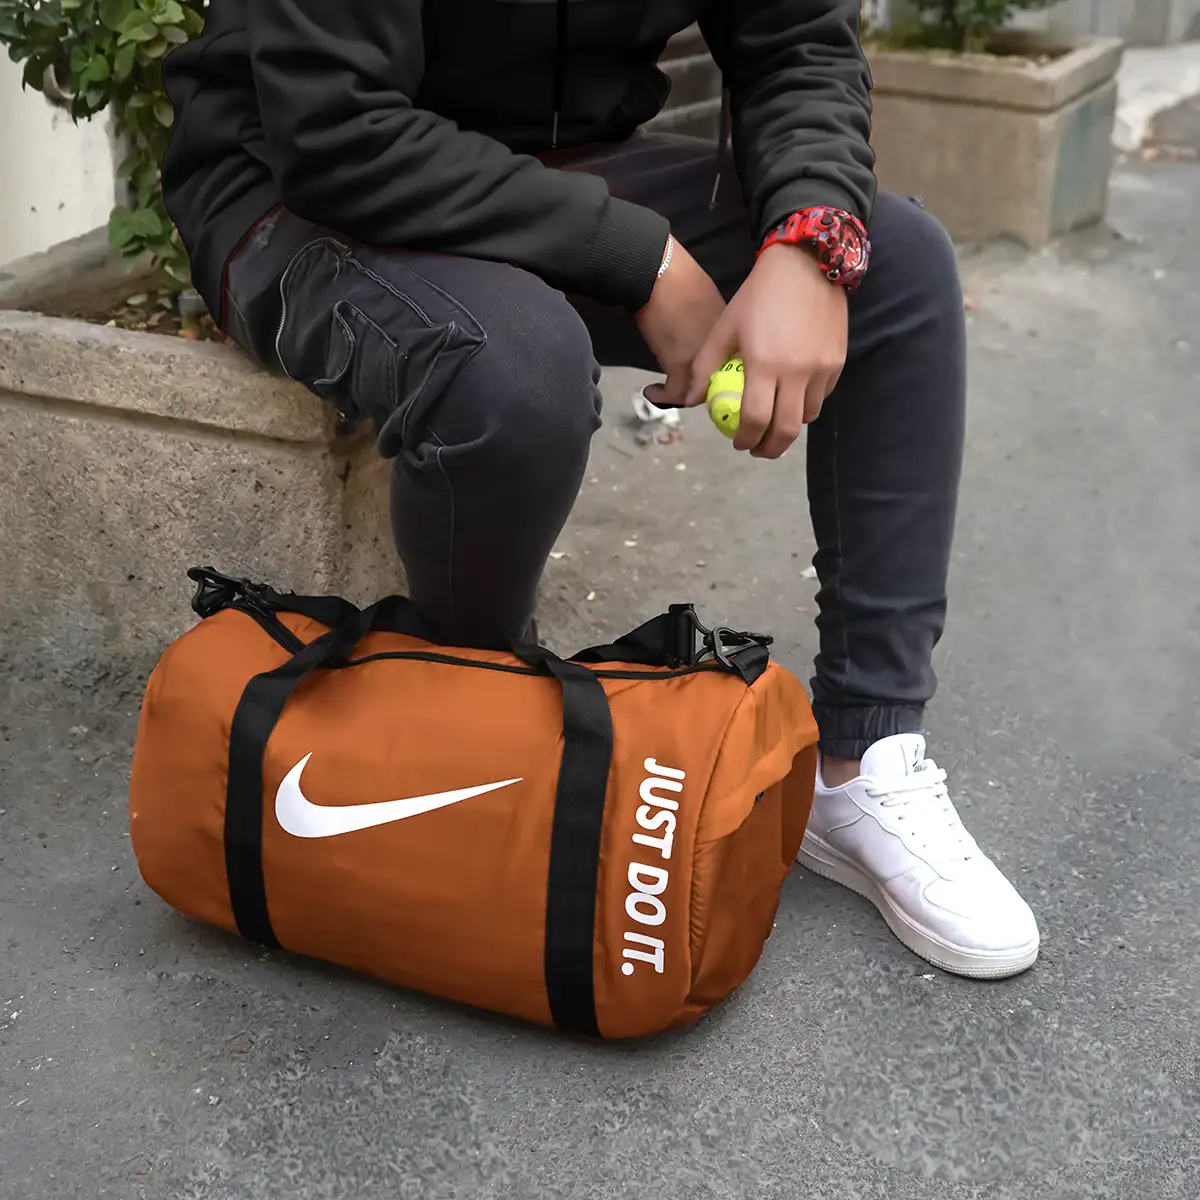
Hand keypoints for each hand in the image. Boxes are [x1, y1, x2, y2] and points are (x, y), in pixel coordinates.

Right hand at [635, 239, 725, 408]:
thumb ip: (712, 327)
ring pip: (698, 394)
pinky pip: (675, 394)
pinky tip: (651, 391)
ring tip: (665, 393)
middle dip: (701, 392)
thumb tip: (700, 340)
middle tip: (684, 393)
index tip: (703, 381)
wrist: (660, 276)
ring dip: (680, 396)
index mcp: (732, 335)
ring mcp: (703, 361)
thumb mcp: (710, 303)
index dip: (718, 378)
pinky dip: (661, 396)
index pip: (731, 368)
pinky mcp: (681, 366)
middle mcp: (722, 351)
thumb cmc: (681, 281)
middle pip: (717, 384)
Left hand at [684, 244, 848, 459]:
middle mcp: (797, 372)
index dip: (747, 439)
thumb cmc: (758, 295)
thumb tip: (692, 399)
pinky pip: (822, 395)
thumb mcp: (725, 326)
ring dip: (790, 426)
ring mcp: (822, 368)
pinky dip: (808, 404)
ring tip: (776, 422)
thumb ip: (706, 365)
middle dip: (771, 448)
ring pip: (808, 416)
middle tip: (758, 450)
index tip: (739, 445)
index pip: (756, 420)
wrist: (806, 263)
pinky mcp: (838, 361)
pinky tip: (794, 397)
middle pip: (787, 430)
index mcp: (765, 365)